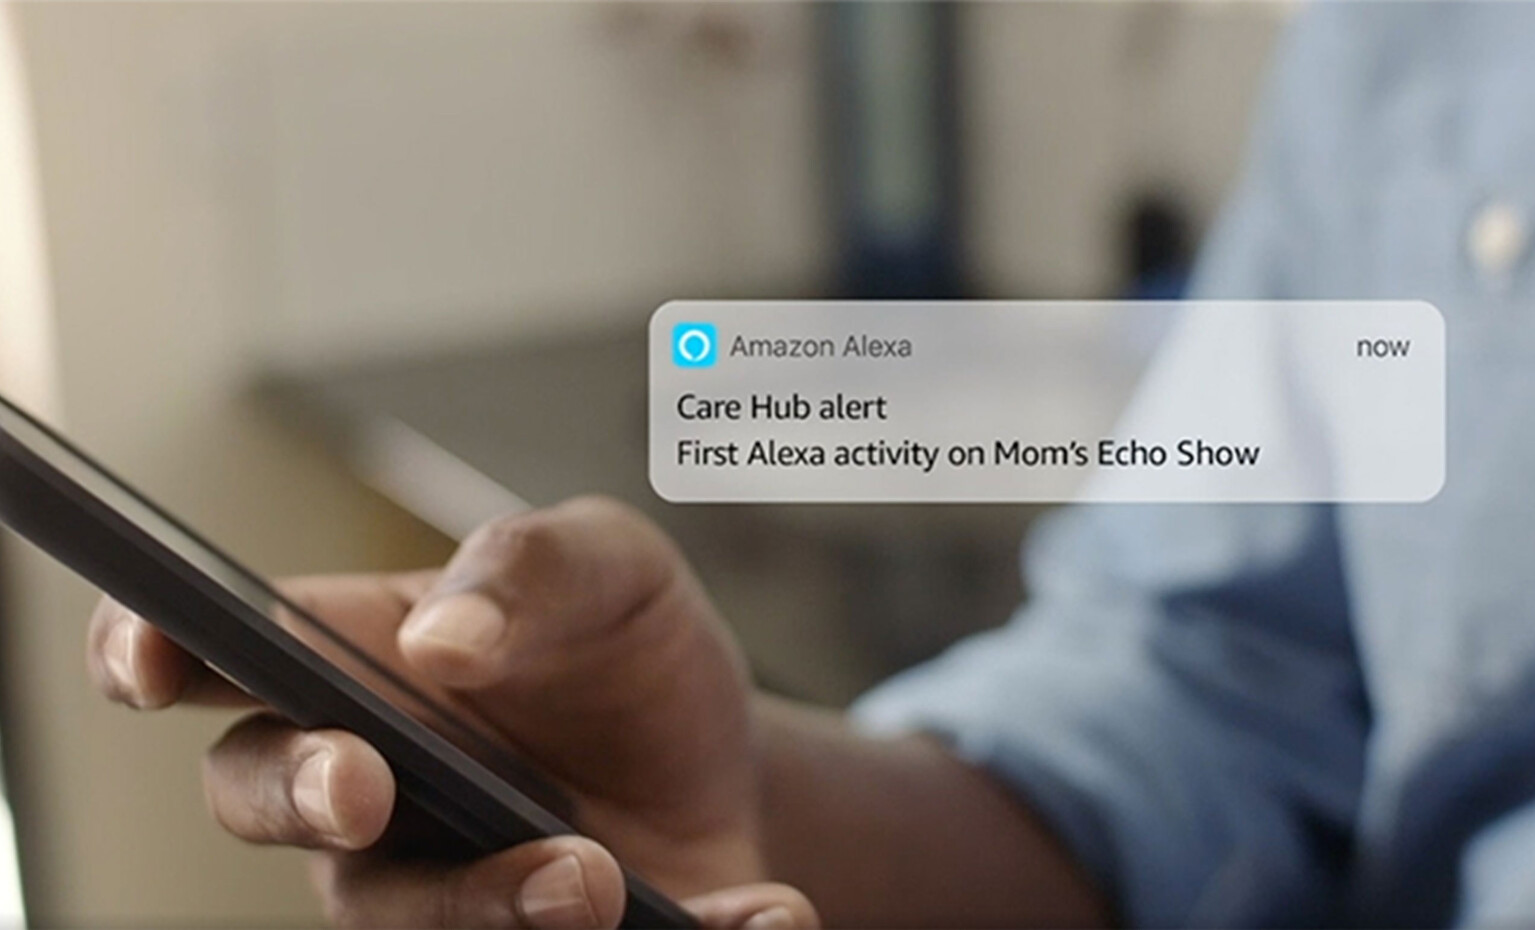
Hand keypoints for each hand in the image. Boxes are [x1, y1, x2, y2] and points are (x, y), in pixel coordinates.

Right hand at [86, 496, 816, 929]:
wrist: (718, 743)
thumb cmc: (624, 639)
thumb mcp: (611, 564)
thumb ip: (527, 567)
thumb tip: (443, 637)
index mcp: (362, 659)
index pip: (225, 651)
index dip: (154, 651)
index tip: (150, 660)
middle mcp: (369, 781)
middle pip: (266, 797)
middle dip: (303, 794)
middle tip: (370, 790)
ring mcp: (435, 877)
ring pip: (403, 914)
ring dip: (495, 902)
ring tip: (595, 878)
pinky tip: (758, 912)